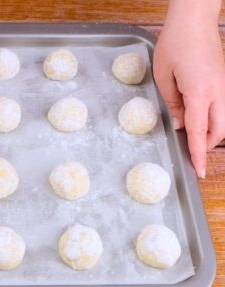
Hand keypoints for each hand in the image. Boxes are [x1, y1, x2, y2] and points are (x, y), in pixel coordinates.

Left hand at [154, 0, 224, 177]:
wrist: (194, 17)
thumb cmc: (175, 42)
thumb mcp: (163, 78)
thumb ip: (172, 105)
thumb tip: (179, 125)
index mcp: (200, 91)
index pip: (199, 132)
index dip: (198, 155)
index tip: (198, 172)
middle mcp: (218, 90)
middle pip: (218, 130)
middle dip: (206, 145)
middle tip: (190, 153)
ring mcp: (224, 84)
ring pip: (222, 120)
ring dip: (209, 132)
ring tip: (191, 135)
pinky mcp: (224, 79)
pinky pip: (222, 106)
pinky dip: (212, 118)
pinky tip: (197, 116)